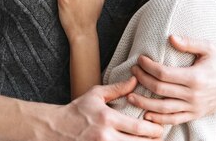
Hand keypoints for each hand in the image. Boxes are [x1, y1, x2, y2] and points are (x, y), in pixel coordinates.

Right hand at [49, 77, 163, 139]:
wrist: (54, 129)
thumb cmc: (77, 110)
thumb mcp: (96, 95)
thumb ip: (117, 89)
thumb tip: (135, 80)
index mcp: (107, 119)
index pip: (138, 128)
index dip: (154, 130)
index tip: (160, 128)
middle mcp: (105, 136)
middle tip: (159, 137)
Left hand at [127, 35, 215, 124]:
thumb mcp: (208, 47)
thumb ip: (189, 43)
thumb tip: (171, 37)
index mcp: (195, 77)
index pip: (164, 73)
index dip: (149, 67)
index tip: (140, 60)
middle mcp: (193, 94)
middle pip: (160, 89)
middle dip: (143, 80)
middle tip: (133, 72)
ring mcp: (194, 107)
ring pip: (163, 108)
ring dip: (144, 103)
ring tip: (130, 96)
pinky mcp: (195, 115)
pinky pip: (174, 120)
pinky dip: (159, 119)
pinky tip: (146, 114)